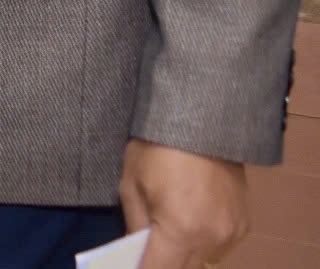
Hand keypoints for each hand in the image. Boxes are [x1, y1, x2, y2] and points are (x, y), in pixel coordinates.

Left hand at [121, 139, 249, 268]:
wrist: (203, 121)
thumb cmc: (157, 148)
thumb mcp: (131, 185)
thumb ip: (135, 227)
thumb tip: (134, 251)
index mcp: (181, 231)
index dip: (141, 268)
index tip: (130, 262)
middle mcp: (211, 239)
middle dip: (162, 263)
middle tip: (146, 248)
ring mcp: (232, 233)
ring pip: (203, 261)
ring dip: (184, 255)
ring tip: (167, 234)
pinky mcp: (244, 224)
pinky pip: (220, 247)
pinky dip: (203, 243)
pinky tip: (190, 223)